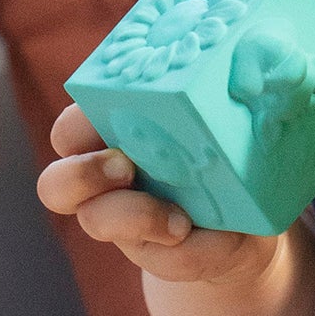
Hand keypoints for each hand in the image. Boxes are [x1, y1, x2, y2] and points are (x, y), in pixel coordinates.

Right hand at [37, 104, 282, 286]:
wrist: (251, 229)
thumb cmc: (229, 157)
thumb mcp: (225, 121)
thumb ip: (225, 93)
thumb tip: (258, 54)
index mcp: (115, 141)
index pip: (70, 131)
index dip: (78, 125)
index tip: (110, 116)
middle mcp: (109, 185)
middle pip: (56, 185)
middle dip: (83, 174)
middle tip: (126, 166)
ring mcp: (129, 226)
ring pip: (97, 223)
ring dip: (133, 216)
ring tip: (177, 219)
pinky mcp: (164, 259)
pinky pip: (166, 261)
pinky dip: (194, 250)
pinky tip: (220, 237)